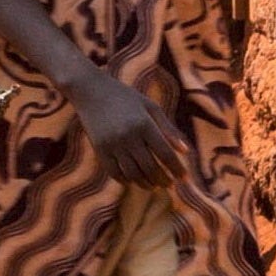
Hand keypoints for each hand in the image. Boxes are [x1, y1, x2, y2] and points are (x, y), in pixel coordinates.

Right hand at [70, 67, 177, 191]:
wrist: (90, 90)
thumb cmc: (125, 97)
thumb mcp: (151, 107)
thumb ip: (168, 129)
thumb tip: (185, 152)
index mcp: (144, 125)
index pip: (165, 155)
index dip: (177, 170)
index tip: (185, 179)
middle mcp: (128, 136)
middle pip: (150, 167)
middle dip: (163, 180)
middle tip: (170, 185)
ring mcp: (112, 144)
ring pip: (132, 173)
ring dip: (146, 183)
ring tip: (154, 185)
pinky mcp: (99, 148)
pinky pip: (114, 171)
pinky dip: (125, 180)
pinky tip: (133, 181)